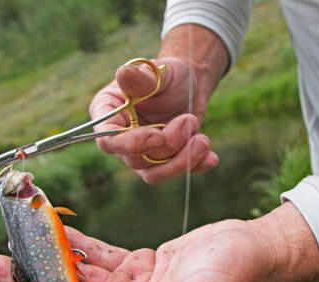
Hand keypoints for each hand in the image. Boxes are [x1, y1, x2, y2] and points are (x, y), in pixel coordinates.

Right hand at [90, 57, 218, 183]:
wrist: (187, 87)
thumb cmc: (166, 75)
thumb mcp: (158, 71)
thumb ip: (141, 77)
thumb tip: (123, 73)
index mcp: (109, 112)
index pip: (107, 138)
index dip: (130, 143)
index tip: (157, 136)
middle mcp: (121, 138)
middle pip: (135, 160)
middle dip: (167, 145)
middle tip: (189, 121)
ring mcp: (141, 154)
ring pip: (155, 173)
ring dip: (182, 159)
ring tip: (203, 139)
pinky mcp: (162, 163)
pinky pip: (176, 173)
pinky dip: (195, 166)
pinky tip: (211, 157)